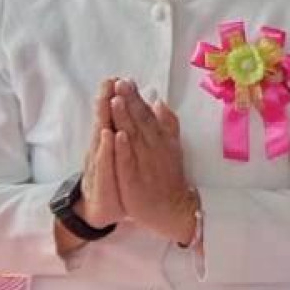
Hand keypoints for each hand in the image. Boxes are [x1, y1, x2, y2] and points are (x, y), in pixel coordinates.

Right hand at [75, 81, 124, 229]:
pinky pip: (106, 163)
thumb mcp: (121, 153)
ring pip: (101, 138)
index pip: (110, 116)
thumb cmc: (116, 177)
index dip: (111, 96)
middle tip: (107, 81)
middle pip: (103, 121)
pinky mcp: (103, 179)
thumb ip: (124, 130)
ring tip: (107, 100)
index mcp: (108, 141)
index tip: (115, 76)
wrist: (102, 209)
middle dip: (105, 101)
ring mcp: (100, 164)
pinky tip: (109, 134)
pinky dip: (107, 149)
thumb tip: (131, 111)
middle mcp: (101, 150)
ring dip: (104, 118)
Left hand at [106, 82, 195, 244]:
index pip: (146, 114)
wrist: (173, 209)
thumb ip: (166, 123)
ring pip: (133, 137)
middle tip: (119, 83)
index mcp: (160, 138)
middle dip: (129, 101)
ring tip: (116, 100)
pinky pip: (128, 162)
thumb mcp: (172, 146)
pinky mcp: (135, 180)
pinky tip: (118, 135)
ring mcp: (144, 163)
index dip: (136, 98)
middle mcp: (153, 147)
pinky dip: (124, 149)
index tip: (125, 80)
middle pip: (139, 121)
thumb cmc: (169, 176)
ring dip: (125, 118)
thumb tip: (159, 101)